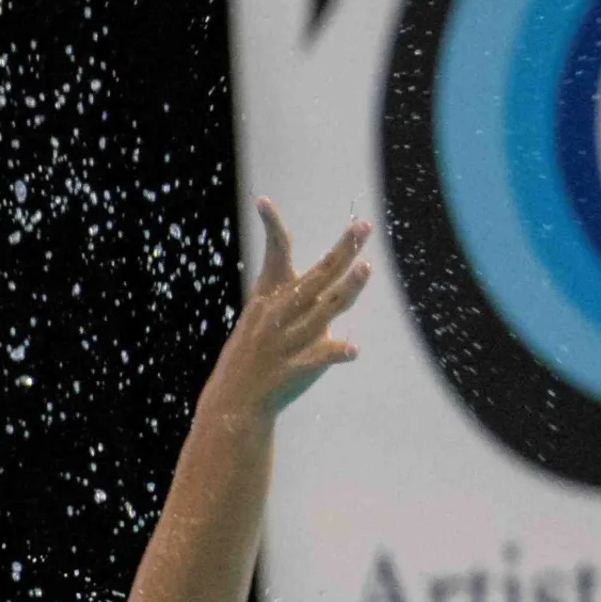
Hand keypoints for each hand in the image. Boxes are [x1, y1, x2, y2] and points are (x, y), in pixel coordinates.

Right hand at [199, 200, 369, 426]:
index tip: (262, 201)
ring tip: (366, 268)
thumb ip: (296, 294)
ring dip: (345, 290)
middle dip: (342, 251)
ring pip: (323, 311)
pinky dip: (335, 353)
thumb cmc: (252, 353)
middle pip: (317, 277)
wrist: (235, 400)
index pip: (274, 255)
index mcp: (270, 297)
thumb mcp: (261, 315)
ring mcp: (286, 342)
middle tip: (363, 227)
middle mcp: (279, 314)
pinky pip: (319, 359)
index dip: (270, 227)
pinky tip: (353, 350)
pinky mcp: (294, 370)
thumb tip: (333, 274)